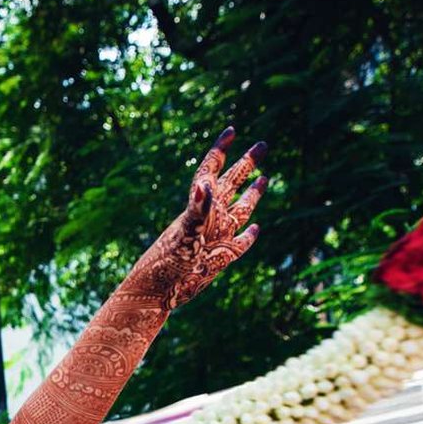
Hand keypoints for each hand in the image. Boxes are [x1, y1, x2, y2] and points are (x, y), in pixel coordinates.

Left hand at [122, 128, 265, 309]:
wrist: (157, 293)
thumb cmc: (166, 264)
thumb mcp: (184, 235)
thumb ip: (197, 210)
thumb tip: (205, 185)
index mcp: (200, 207)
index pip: (212, 170)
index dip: (221, 150)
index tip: (231, 130)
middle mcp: (210, 219)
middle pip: (232, 184)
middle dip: (246, 164)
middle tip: (262, 145)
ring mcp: (216, 237)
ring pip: (240, 210)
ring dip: (252, 194)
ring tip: (264, 178)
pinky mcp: (220, 258)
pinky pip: (240, 243)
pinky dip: (249, 235)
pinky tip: (255, 229)